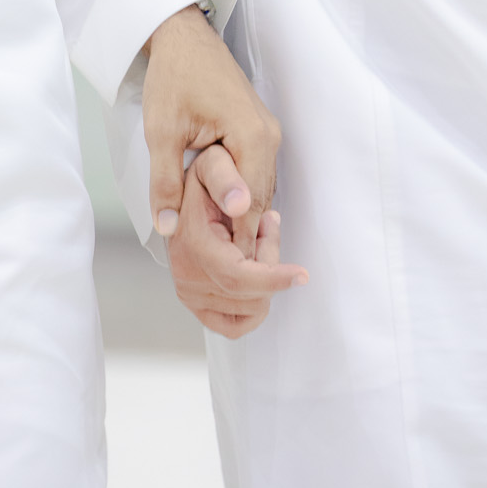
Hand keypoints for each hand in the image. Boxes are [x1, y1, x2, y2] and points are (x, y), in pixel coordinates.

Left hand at [142, 5, 281, 252]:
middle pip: (260, 199)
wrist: (183, 35)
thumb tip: (168, 227)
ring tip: (217, 245)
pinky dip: (241, 193)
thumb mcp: (161, 132)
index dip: (237, 240)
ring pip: (259, 186)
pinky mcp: (258, 128)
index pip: (250, 205)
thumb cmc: (173, 77)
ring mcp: (267, 131)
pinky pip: (256, 171)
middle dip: (240, 230)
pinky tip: (219, 211)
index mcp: (252, 138)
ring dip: (240, 212)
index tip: (222, 270)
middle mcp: (269, 136)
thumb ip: (166, 182)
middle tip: (218, 265)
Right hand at [167, 144, 306, 337]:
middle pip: (250, 292)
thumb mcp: (215, 163)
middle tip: (266, 227)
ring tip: (255, 240)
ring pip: (249, 307)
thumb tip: (241, 207)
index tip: (301, 275)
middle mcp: (186, 274)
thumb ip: (225, 178)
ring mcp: (189, 292)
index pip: (237, 275)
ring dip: (263, 277)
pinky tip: (255, 268)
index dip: (273, 277)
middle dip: (271, 263)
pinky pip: (234, 324)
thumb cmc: (206, 179)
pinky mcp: (195, 303)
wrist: (185, 192)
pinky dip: (255, 302)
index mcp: (192, 243)